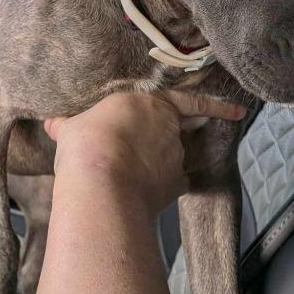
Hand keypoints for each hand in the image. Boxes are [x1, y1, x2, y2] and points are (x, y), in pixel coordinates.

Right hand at [45, 91, 246, 212]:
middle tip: (202, 126)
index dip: (217, 105)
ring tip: (145, 169)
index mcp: (151, 103)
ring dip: (169, 160)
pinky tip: (153, 194)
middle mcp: (169, 127)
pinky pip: (175, 183)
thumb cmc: (87, 144)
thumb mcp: (72, 127)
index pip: (191, 100)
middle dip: (196, 126)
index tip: (239, 111)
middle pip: (188, 126)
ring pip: (179, 156)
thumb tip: (53, 124)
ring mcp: (175, 157)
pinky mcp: (174, 184)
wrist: (99, 182)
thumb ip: (69, 125)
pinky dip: (166, 187)